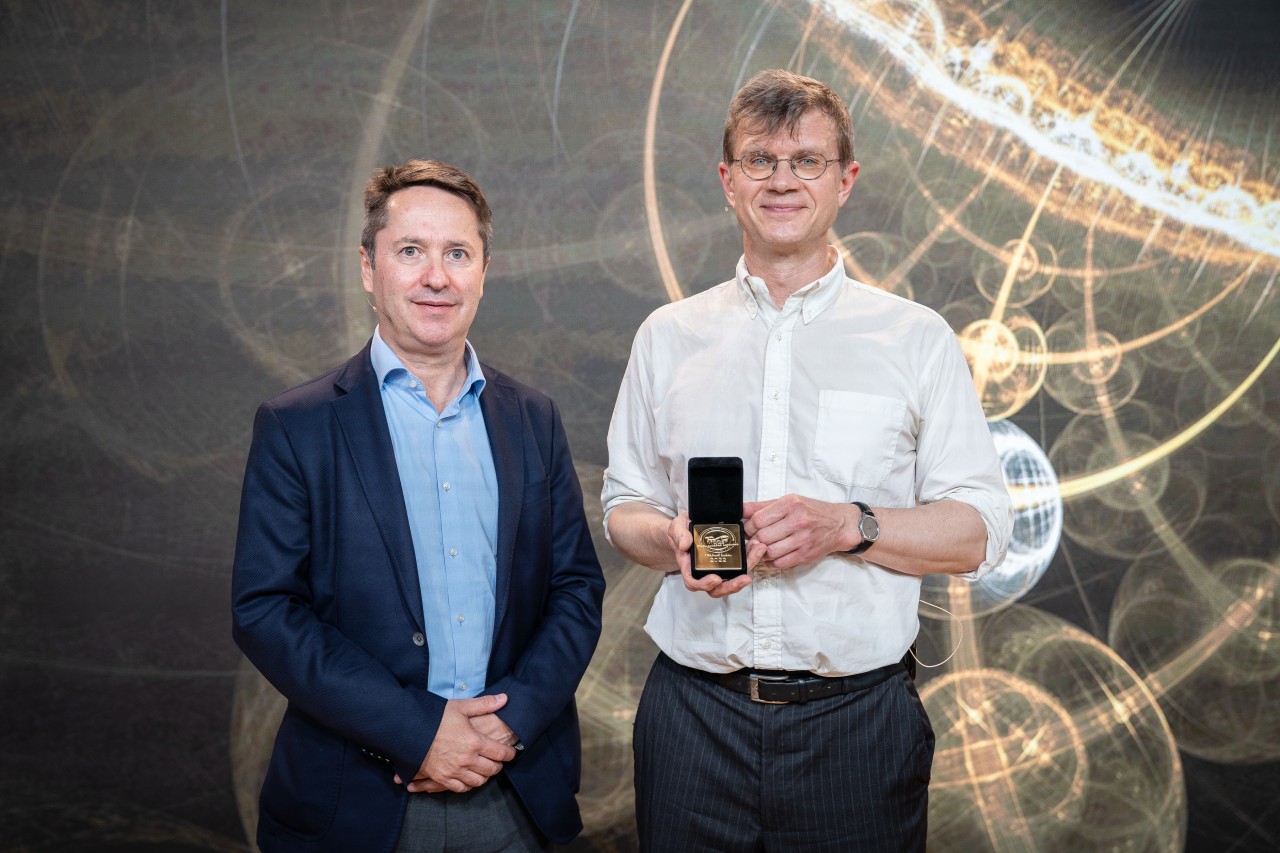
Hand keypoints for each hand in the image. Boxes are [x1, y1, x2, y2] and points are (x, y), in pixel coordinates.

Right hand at [394, 693, 517, 792]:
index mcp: (475, 742)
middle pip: (492, 769)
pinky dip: (468, 785)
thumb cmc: (435, 717)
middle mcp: (467, 759)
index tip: (512, 752)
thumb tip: (505, 699)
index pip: (500, 753)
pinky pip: (461, 788)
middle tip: (499, 761)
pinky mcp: (442, 778)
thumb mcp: (461, 707)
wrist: (409, 731)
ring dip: (485, 776)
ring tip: (485, 770)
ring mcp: (454, 771)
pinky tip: (469, 778)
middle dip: (498, 765)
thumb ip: (484, 704)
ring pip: (478, 781)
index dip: (509, 754)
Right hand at [668, 513, 761, 597]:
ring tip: (757, 554)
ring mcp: (717, 570)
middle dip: (732, 586)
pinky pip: (739, 568)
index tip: (715, 579)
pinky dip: (750, 560)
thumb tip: (685, 544)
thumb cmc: (682, 531)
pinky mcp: (729, 564)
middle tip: (745, 578)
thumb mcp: (677, 528)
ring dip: (746, 571)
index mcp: (689, 567)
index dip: (704, 584)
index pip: (693, 582)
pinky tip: (757, 547)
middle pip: (717, 588)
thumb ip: (679, 534)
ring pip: (732, 580)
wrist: (689, 529)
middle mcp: (704, 573)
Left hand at [743, 495, 856, 569]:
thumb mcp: (788, 501)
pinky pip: (780, 563)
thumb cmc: (811, 511)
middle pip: (762, 537)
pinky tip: (772, 556)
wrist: (839, 524)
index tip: (747, 530)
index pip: (758, 519)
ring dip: (761, 553)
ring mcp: (802, 539)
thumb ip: (762, 506)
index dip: (748, 527)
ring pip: (769, 552)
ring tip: (762, 548)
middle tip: (753, 540)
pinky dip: (771, 562)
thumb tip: (739, 510)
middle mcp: (797, 521)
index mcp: (790, 504)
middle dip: (753, 541)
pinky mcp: (805, 555)